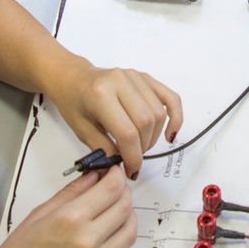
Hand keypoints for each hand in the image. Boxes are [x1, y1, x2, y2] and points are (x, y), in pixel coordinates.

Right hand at [0, 168, 136, 247]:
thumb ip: (71, 192)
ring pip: (130, 233)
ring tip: (116, 213)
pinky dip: (122, 245)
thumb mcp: (39, 213)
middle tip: (114, 190)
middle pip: (125, 208)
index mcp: (70, 219)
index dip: (117, 176)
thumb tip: (94, 176)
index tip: (114, 173)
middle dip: (123, 193)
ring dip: (128, 218)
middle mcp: (87, 241)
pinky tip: (111, 239)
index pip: (112, 189)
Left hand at [50, 66, 184, 175]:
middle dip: (143, 148)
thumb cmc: (73, 102)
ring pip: (158, 114)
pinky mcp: (146, 78)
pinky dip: (176, 117)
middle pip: (146, 123)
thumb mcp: (81, 130)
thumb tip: (123, 166)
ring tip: (141, 146)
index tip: (131, 170)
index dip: (133, 156)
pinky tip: (170, 134)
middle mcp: (121, 81)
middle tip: (133, 159)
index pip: (127, 132)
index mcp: (100, 95)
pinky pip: (170, 98)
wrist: (73, 78)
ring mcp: (136, 77)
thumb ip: (104, 149)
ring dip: (154, 137)